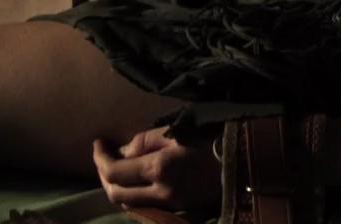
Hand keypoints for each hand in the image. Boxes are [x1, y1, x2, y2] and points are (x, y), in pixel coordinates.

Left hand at [92, 126, 219, 209]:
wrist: (243, 159)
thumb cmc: (208, 137)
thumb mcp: (173, 131)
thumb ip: (142, 142)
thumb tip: (121, 153)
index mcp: (158, 170)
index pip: (114, 172)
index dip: (99, 158)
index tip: (98, 142)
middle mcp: (161, 193)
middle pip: (116, 195)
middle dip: (103, 176)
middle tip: (103, 157)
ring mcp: (171, 205)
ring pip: (129, 205)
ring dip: (117, 189)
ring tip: (116, 168)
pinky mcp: (180, 209)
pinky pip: (146, 208)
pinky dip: (134, 196)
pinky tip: (135, 182)